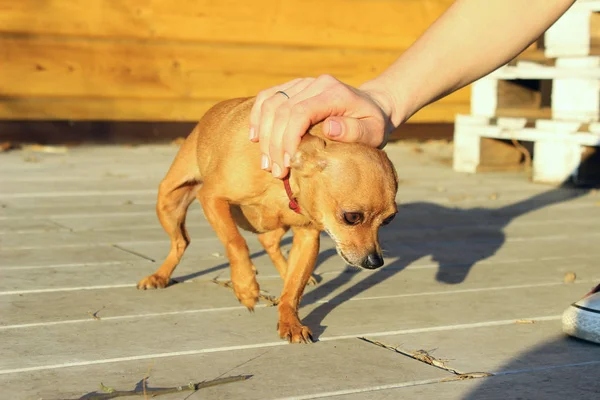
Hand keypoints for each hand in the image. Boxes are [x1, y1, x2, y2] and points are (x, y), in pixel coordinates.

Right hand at [249, 74, 395, 177]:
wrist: (374, 106)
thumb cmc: (374, 124)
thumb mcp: (374, 131)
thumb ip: (354, 130)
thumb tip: (329, 127)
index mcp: (333, 92)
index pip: (300, 112)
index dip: (288, 138)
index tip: (287, 163)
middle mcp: (315, 83)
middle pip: (281, 110)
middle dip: (274, 144)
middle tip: (276, 171)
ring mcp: (302, 83)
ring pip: (270, 104)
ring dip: (263, 135)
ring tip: (266, 163)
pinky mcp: (294, 88)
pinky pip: (267, 97)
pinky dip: (257, 117)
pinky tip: (254, 138)